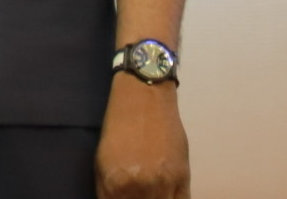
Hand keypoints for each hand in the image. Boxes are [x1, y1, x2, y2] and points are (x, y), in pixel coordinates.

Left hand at [96, 76, 188, 198]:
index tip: (119, 198)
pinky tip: (165, 195)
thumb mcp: (103, 160)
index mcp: (115, 183)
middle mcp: (140, 187)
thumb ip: (111, 190)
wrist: (144, 98)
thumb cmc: (118, 126)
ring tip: (149, 193)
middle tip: (136, 193)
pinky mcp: (183, 178)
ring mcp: (163, 184)